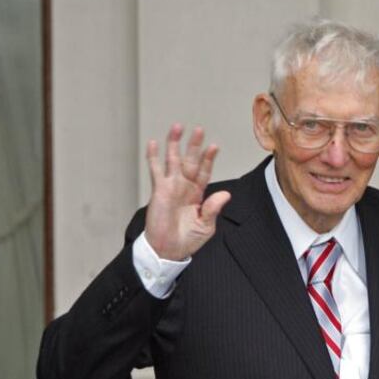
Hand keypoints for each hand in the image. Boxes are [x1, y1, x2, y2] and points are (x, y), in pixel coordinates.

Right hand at [143, 124, 230, 260]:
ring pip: (173, 160)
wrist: (167, 250)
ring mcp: (171, 186)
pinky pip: (156, 170)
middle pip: (190, 160)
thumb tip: (225, 194)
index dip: (209, 159)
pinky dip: (153, 157)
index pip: (204, 172)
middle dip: (194, 145)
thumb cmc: (187, 240)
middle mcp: (185, 186)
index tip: (214, 146)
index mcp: (198, 194)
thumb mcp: (205, 226)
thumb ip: (213, 209)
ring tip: (177, 127)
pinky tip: (153, 143)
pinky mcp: (158, 190)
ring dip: (175, 143)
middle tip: (199, 129)